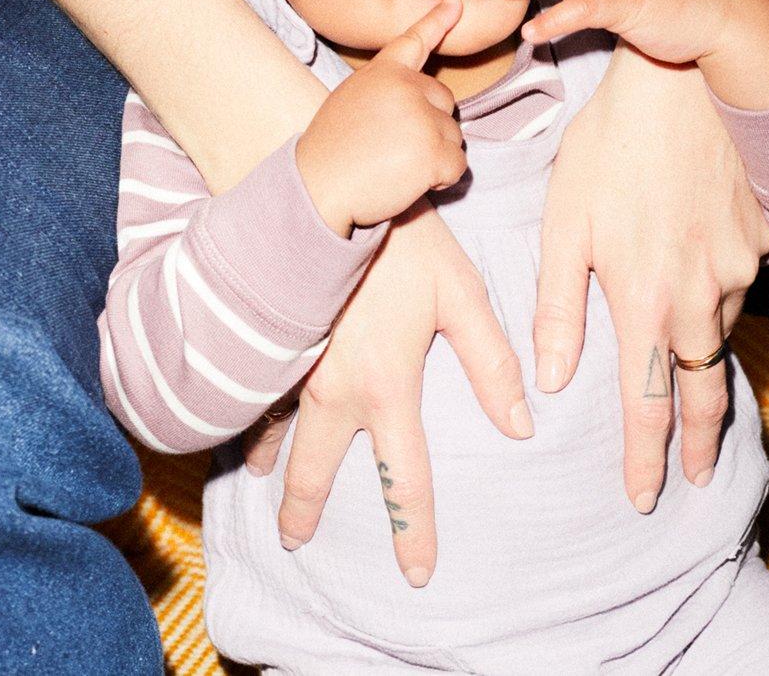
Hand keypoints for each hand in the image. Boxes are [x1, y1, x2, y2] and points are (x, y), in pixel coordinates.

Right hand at [239, 205, 531, 586]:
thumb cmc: (409, 244)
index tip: (418, 574)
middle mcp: (336, 389)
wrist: (336, 194)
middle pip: (317, 470)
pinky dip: (251, 414)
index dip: (413, 531)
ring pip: (278, 433)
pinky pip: (258, 391)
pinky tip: (246, 421)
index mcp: (389, 388)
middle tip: (297, 543)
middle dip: (306, 511)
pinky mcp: (279, 336)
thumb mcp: (466, 298)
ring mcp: (298, 365)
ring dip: (273, 465)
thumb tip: (522, 425)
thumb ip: (493, 365)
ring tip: (265, 489)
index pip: (404, 480)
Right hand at [295, 0, 466, 234]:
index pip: (414, 41)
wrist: (318, 186)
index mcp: (383, 72)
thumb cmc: (331, 151)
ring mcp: (422, 117)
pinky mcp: (432, 150)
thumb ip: (386, 91)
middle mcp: (406, 87)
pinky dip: (441, 179)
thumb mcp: (351, 100)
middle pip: (445, 103)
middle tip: (393, 147)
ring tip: (394, 164)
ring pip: (453, 136)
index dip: (437, 21)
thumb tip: (420, 100)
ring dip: (433, 155)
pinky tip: (409, 180)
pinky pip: (457, 165)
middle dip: (430, 127)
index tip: (456, 5)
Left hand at [529, 45, 768, 508]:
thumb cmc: (608, 147)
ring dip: (705, 359)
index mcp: (644, 302)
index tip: (645, 498)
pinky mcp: (761, 238)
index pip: (648, 406)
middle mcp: (700, 297)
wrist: (685, 82)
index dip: (647, 459)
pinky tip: (701, 278)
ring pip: (722, 332)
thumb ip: (559, 307)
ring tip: (690, 378)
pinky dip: (720, 297)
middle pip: (705, 390)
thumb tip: (551, 379)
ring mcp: (740, 268)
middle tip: (698, 478)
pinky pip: (740, 284)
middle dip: (702, 443)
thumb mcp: (563, 223)